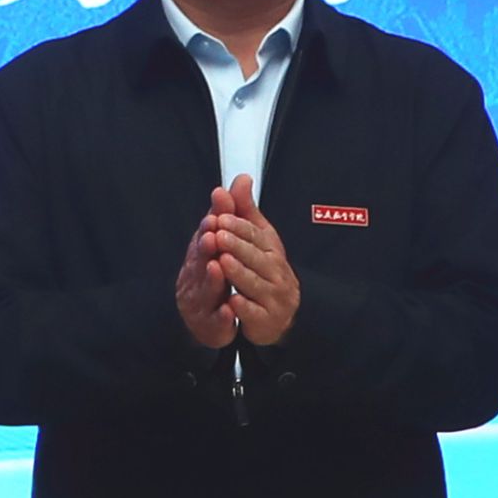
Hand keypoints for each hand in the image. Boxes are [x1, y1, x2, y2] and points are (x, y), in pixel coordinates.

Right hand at [173, 186, 241, 349]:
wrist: (210, 320)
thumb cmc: (217, 277)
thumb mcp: (227, 242)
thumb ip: (232, 212)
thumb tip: (242, 178)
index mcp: (200, 256)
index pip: (203, 238)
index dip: (207, 228)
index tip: (213, 217)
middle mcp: (195, 276)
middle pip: (199, 262)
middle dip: (204, 249)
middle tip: (211, 237)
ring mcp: (199, 302)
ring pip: (204, 291)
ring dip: (210, 279)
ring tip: (217, 268)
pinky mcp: (209, 325)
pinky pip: (214, 321)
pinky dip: (221, 316)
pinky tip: (228, 311)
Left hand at [210, 175, 301, 345]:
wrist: (279, 313)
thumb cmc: (265, 271)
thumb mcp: (257, 238)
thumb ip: (245, 210)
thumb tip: (241, 178)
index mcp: (272, 250)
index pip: (256, 236)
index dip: (239, 226)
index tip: (221, 216)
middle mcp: (276, 272)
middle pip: (255, 257)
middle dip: (236, 245)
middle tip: (218, 235)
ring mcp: (274, 297)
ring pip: (254, 283)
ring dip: (238, 272)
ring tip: (222, 261)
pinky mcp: (266, 320)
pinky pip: (254, 313)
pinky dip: (243, 308)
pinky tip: (231, 302)